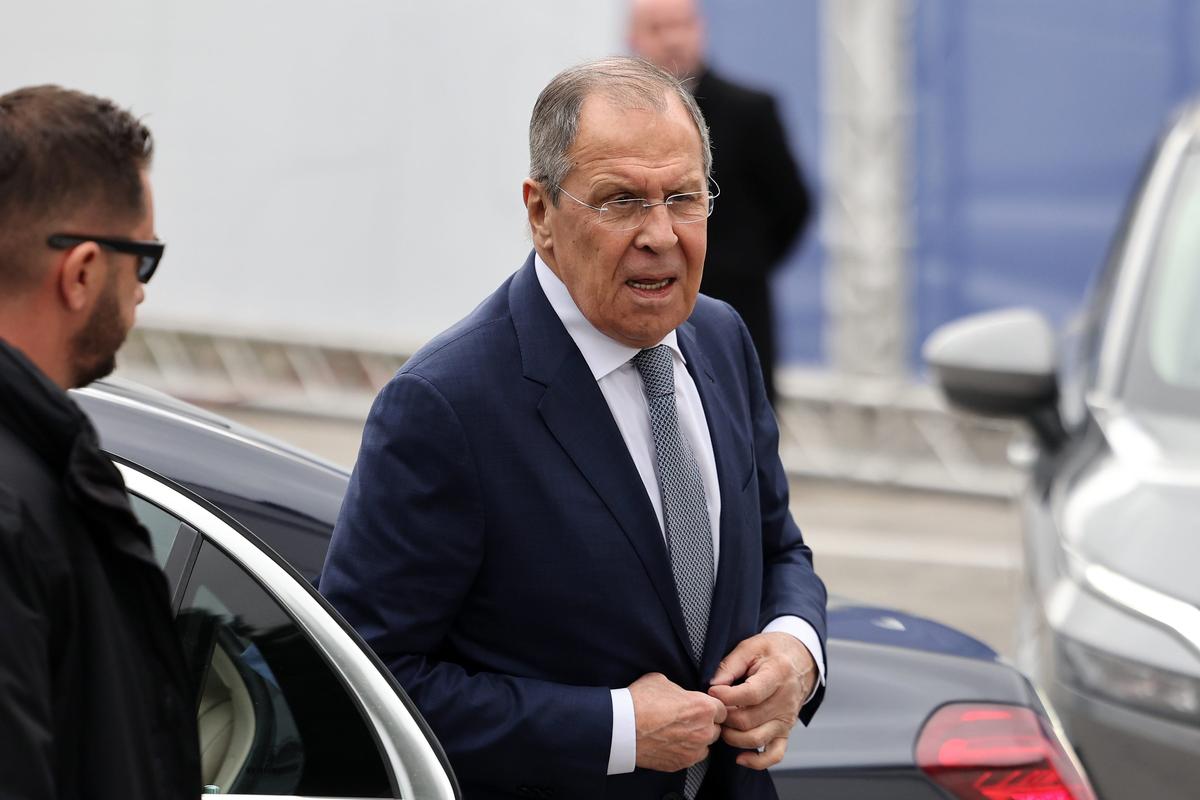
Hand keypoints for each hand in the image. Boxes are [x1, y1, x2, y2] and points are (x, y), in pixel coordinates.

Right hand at [629, 672, 727, 772]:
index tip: (702, 707)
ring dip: (696, 739)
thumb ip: (680, 690)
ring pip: (705, 745)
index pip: (723, 709)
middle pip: (716, 728)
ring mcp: (694, 750)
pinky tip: (671, 742)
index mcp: (704, 708)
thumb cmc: (640, 701)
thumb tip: (681, 695)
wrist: (622, 728)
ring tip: (678, 732)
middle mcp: (704, 731)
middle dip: (705, 723)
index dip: (711, 706)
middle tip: (687, 719)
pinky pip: (691, 757)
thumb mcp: (662, 681)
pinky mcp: (682, 763)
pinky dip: (685, 751)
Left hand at [707, 632, 815, 769]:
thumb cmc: (772, 652)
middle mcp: (785, 700)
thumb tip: (713, 685)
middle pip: (749, 719)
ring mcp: (786, 719)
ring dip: (732, 736)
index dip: (727, 697)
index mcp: (778, 674)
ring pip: (756, 739)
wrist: (800, 660)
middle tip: (715, 708)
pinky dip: (756, 761)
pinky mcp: (785, 732)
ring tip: (722, 723)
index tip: (712, 692)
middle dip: (724, 717)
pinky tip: (739, 756)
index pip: (751, 694)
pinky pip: (774, 755)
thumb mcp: (750, 648)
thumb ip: (730, 665)